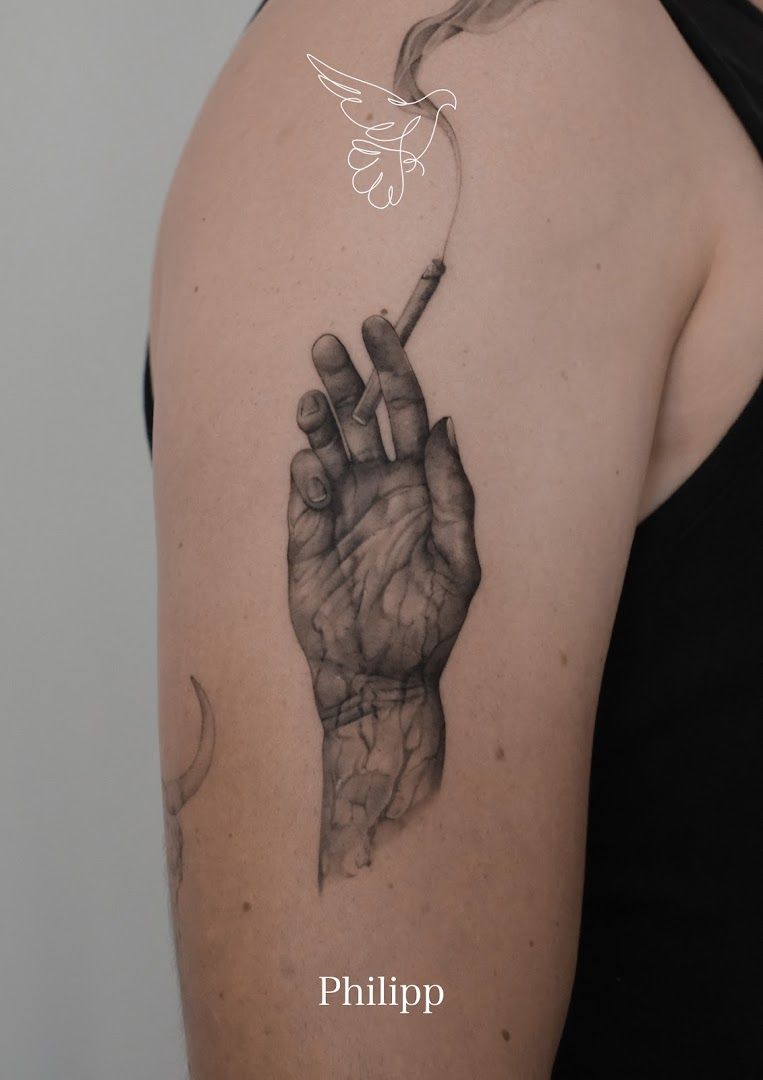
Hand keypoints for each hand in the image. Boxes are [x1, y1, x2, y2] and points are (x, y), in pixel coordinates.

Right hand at [288, 315, 480, 727]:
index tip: (379, 328)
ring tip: (312, 399)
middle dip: (344, 378)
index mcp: (416, 484)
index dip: (392, 369)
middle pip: (357, 417)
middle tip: (329, 344)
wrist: (382, 674)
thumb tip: (443, 425)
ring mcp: (338, 507)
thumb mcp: (459, 558)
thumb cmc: (428, 621)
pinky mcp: (305, 532)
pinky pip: (303, 489)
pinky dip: (308, 474)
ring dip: (316, 416)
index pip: (403, 411)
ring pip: (324, 444)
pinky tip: (317, 475)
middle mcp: (375, 487)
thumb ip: (451, 492)